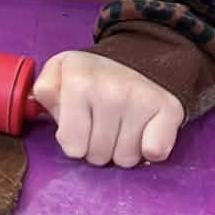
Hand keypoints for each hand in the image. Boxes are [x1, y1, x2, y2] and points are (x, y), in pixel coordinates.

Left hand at [33, 50, 183, 167]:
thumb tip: (48, 105)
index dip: (75, 139)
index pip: (72, 147)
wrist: (142, 55)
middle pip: (98, 156)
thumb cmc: (95, 74)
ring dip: (123, 148)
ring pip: (125, 159)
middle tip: (104, 122)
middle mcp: (111, 90)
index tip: (82, 121)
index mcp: (78, 82)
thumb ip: (45, 90)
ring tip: (123, 123)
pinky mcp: (169, 109)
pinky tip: (145, 131)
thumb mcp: (60, 72)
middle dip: (98, 146)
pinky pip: (156, 153)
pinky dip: (151, 149)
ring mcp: (142, 99)